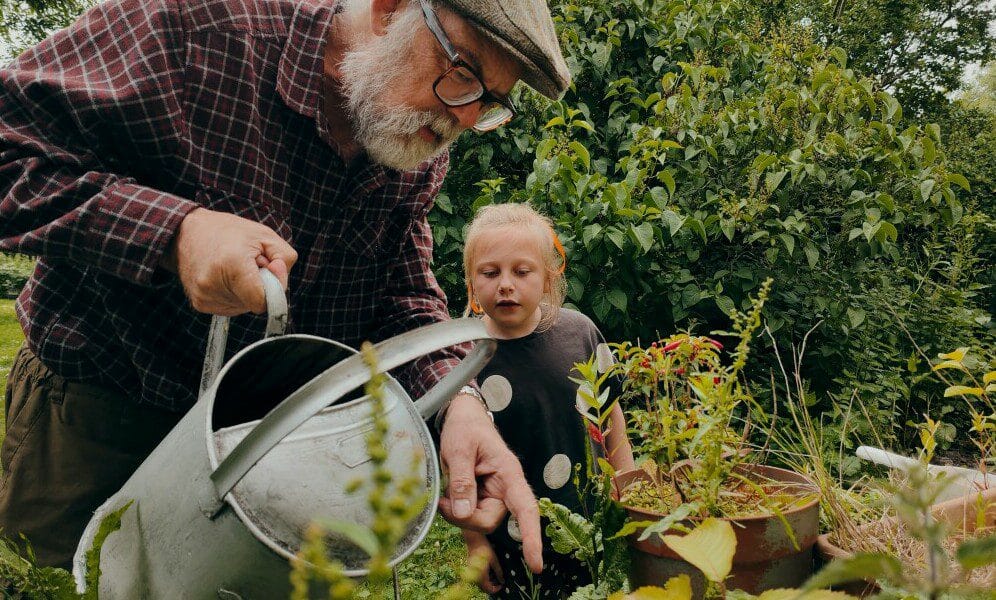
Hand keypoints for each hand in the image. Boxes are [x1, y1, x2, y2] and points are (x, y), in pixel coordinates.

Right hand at [163, 208, 296, 314]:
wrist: (187, 233)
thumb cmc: (229, 232)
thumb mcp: (265, 235)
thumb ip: (284, 259)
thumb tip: (280, 281)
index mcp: (232, 265)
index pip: (262, 301)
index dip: (273, 287)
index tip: (267, 269)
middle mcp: (214, 284)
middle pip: (255, 303)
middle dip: (259, 286)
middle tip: (247, 264)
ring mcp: (204, 297)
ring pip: (244, 307)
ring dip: (246, 291)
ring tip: (233, 268)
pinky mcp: (200, 304)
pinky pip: (231, 307)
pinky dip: (234, 295)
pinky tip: (224, 277)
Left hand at [438, 394, 542, 573]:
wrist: (463, 418)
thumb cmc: (465, 428)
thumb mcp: (459, 449)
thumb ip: (461, 480)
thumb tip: (462, 513)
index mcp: (508, 473)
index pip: (525, 508)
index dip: (531, 537)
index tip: (535, 563)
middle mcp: (505, 487)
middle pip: (489, 520)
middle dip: (464, 518)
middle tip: (442, 501)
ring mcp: (493, 494)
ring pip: (478, 521)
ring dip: (457, 513)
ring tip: (444, 492)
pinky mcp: (481, 498)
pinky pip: (471, 515)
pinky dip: (457, 513)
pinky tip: (448, 499)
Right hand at [462, 530, 503, 592]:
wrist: (473, 539)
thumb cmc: (485, 548)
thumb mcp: (494, 560)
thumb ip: (498, 571)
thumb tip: (502, 581)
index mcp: (481, 575)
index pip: (489, 589)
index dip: (496, 589)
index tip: (502, 584)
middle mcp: (475, 575)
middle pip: (484, 587)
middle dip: (493, 585)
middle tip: (500, 579)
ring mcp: (472, 572)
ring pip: (481, 582)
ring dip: (489, 580)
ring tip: (496, 574)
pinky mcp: (471, 567)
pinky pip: (478, 576)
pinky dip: (485, 576)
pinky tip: (490, 569)